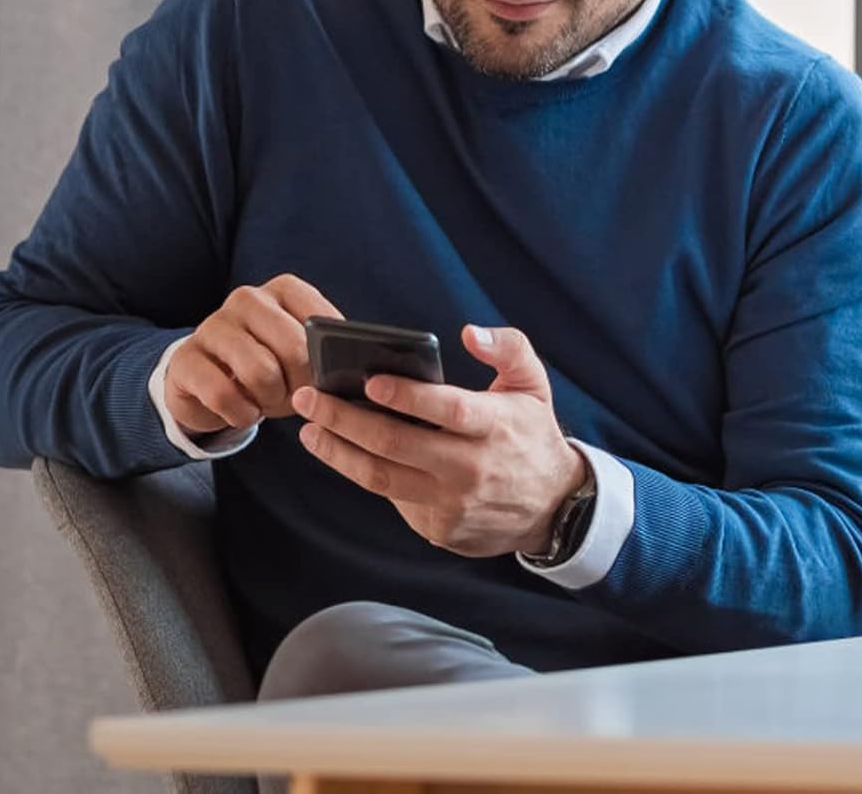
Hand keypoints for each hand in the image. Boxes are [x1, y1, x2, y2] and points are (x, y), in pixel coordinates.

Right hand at [164, 274, 342, 435]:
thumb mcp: (301, 352)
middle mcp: (248, 298)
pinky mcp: (185, 358)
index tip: (324, 378)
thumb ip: (328, 351)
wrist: (207, 380)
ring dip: (271, 400)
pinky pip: (223, 395)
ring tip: (268, 401)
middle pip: (295, 348)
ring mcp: (213, 325)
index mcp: (284, 289)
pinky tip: (243, 411)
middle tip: (296, 398)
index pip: (322, 321)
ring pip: (260, 372)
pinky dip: (241, 414)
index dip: (328, 360)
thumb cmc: (269, 365)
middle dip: (302, 385)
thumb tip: (359, 363)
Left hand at [290, 323, 587, 557]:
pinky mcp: (437, 527)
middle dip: (344, 419)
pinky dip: (362, 473)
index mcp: (495, 426)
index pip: (447, 410)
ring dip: (337, 452)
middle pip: (396, 445)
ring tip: (309, 429)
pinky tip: (342, 452)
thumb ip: (508, 348)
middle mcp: (471, 468)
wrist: (551, 507)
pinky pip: (392, 498)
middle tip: (309, 398)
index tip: (369, 381)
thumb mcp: (534, 383)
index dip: (407, 397)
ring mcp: (451, 503)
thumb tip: (469, 333)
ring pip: (380, 478)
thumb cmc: (531, 433)